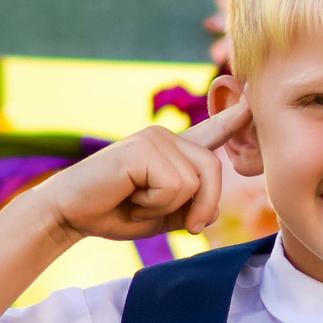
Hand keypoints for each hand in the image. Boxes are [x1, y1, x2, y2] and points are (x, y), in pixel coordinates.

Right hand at [27, 104, 248, 241]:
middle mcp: (167, 137)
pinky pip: (175, 185)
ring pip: (196, 180)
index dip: (234, 118)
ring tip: (138, 201)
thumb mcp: (163, 216)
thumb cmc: (112, 214)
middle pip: (213, 168)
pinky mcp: (144, 147)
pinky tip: (130, 195)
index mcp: (173, 152)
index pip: (212, 132)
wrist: (69, 213)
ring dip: (169, 206)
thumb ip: (192, 209)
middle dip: (204, 205)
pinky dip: (155, 203)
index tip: (254, 99)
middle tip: (180, 223)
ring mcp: (155, 138)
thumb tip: (214, 209)